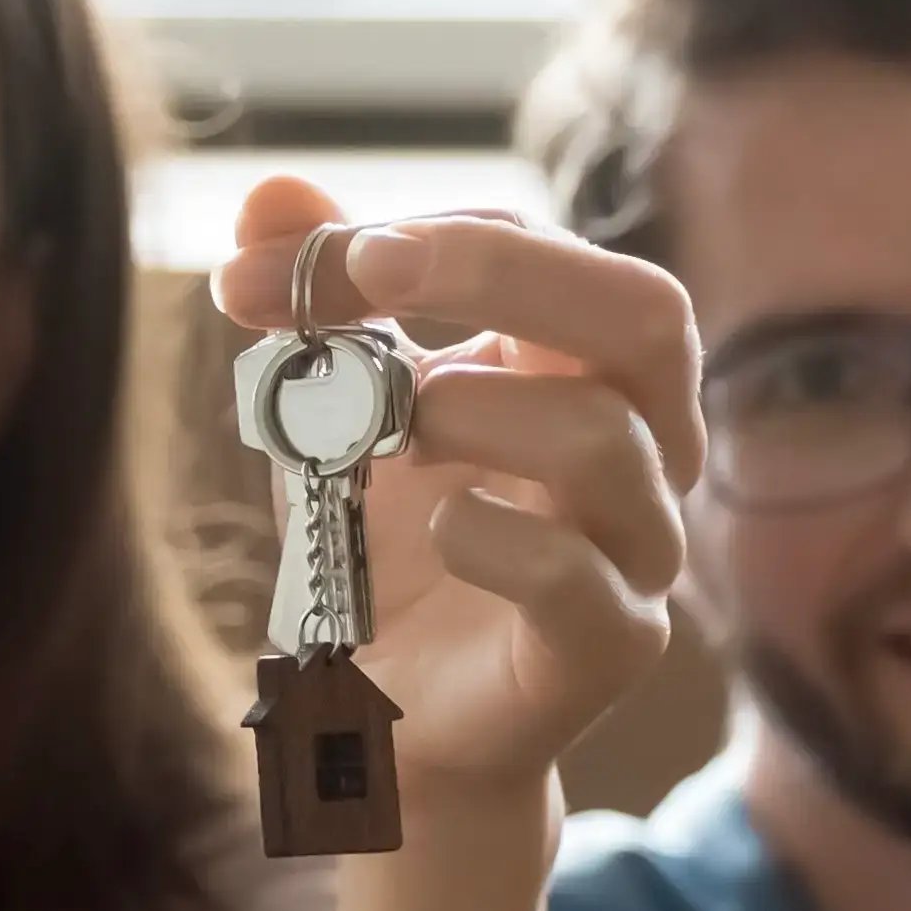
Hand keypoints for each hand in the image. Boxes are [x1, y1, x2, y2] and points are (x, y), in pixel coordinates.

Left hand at [207, 177, 692, 789]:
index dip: (421, 235)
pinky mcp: (610, 647)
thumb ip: (316, 304)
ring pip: (606, 439)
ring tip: (389, 435)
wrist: (381, 719)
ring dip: (471, 411)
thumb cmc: (379, 550)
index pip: (545, 254)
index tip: (265, 262)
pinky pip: (575, 577)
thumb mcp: (330, 411)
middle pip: (646, 313)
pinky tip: (432, 530)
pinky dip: (488, 537)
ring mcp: (639, 551)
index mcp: (589, 368)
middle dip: (500, 271)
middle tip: (370, 272)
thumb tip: (267, 192)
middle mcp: (643, 446)